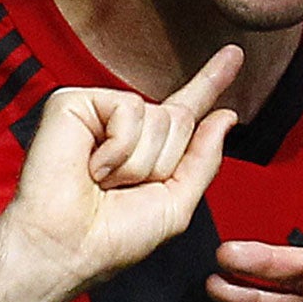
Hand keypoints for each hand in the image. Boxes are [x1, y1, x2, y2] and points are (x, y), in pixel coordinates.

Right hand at [0, 47, 241, 297]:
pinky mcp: (74, 102)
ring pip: (158, 117)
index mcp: (150, 148)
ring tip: (103, 181)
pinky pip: (129, 110)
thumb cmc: (111, 237)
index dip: (211, 81)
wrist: (67, 248)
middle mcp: (126, 125)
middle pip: (180, 119)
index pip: (187, 108)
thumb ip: (205, 158)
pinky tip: (91, 167)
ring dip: (138, 162)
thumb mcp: (176, 203)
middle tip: (121, 190)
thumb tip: (226, 115)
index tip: (235, 53)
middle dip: (162, 164)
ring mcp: (99, 110)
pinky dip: (118, 148)